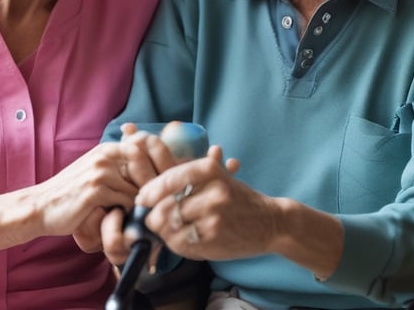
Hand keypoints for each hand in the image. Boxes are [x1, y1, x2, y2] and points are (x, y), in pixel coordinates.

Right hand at [65, 129, 176, 248]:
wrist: (41, 206)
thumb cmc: (70, 193)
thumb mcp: (94, 170)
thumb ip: (117, 165)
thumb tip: (148, 168)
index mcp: (107, 149)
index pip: (144, 151)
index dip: (154, 169)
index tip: (157, 187)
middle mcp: (105, 156)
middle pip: (145, 169)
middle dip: (150, 188)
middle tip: (149, 204)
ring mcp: (100, 172)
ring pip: (137, 189)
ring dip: (138, 205)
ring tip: (133, 215)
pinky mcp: (96, 191)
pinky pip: (126, 202)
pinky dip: (127, 213)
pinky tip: (120, 219)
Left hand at [135, 146, 282, 260]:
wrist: (271, 223)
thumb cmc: (239, 199)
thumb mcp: (219, 177)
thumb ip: (188, 175)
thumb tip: (153, 180)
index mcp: (209, 170)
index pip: (169, 179)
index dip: (150, 191)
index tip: (143, 198)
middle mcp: (212, 191)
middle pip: (164, 206)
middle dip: (154, 215)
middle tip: (153, 219)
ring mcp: (213, 216)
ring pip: (170, 226)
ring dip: (164, 231)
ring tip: (169, 230)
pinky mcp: (214, 239)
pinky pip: (181, 243)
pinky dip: (176, 243)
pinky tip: (183, 239)